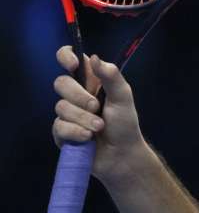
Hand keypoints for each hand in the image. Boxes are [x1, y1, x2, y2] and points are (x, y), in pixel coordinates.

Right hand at [51, 46, 148, 184]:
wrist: (122, 156)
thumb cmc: (125, 126)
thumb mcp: (123, 98)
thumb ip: (112, 77)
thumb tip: (95, 57)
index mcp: (90, 82)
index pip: (69, 59)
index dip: (66, 56)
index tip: (73, 65)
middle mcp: (75, 95)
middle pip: (61, 83)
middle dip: (79, 97)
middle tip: (97, 108)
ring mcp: (66, 114)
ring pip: (61, 107)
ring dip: (83, 119)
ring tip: (100, 127)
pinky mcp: (61, 132)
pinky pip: (59, 127)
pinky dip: (76, 132)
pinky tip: (88, 138)